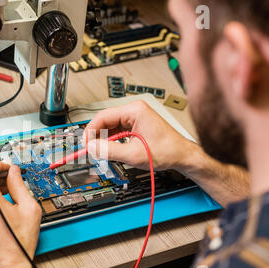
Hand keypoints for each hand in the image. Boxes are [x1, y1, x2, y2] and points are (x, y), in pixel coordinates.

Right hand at [83, 101, 199, 171]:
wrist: (183, 157)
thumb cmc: (167, 151)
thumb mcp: (133, 154)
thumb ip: (109, 151)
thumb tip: (92, 147)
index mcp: (134, 111)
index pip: (103, 117)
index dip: (91, 132)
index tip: (85, 144)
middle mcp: (134, 111)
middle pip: (105, 121)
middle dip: (96, 137)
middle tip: (90, 150)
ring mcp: (135, 118)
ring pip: (110, 128)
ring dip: (104, 141)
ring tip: (100, 153)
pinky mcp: (136, 126)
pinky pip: (117, 132)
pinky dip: (111, 142)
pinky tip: (110, 151)